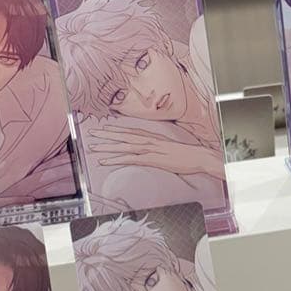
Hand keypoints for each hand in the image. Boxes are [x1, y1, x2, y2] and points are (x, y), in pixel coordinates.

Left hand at [88, 126, 224, 178]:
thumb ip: (159, 147)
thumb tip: (152, 151)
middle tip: (92, 133)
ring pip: (123, 146)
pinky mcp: (151, 159)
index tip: (104, 128)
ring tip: (93, 148)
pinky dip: (115, 159)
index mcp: (154, 136)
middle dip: (106, 135)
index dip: (116, 129)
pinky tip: (105, 162)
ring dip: (107, 147)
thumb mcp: (171, 148)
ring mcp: (149, 149)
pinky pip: (129, 159)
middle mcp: (149, 140)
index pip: (131, 131)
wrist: (199, 157)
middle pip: (123, 136)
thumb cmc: (187, 154)